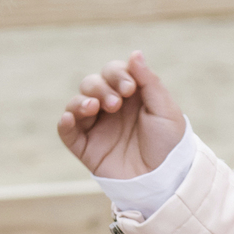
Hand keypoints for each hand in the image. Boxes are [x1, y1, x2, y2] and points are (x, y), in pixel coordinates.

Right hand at [58, 52, 188, 179]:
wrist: (164, 180)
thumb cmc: (169, 144)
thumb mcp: (165, 110)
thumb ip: (149, 81)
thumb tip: (134, 53)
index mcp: (131, 96)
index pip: (113, 72)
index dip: (117, 74)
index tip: (129, 88)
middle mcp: (111, 108)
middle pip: (92, 84)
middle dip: (101, 87)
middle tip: (116, 104)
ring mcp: (97, 128)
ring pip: (77, 103)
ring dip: (82, 100)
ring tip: (95, 108)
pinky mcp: (86, 148)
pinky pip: (67, 132)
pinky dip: (64, 123)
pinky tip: (69, 118)